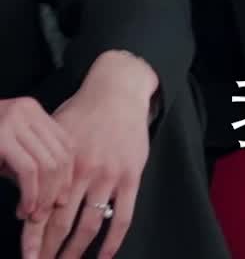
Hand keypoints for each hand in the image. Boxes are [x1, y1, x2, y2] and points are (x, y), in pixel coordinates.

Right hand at [0, 97, 71, 237]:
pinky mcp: (2, 138)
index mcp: (31, 110)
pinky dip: (32, 193)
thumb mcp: (8, 148)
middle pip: (60, 154)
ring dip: (44, 195)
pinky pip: (29, 170)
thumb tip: (56, 193)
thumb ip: (32, 159)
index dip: (68, 173)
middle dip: (57, 189)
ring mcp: (14, 121)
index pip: (66, 143)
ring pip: (48, 164)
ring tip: (33, 214)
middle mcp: (26, 110)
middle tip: (46, 212)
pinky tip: (25, 208)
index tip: (61, 198)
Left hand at [31, 52, 154, 258]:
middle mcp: (83, 174)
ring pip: (90, 224)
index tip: (27, 257)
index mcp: (61, 165)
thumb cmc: (82, 113)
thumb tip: (22, 205)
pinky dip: (113, 240)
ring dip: (77, 251)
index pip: (42, 210)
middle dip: (49, 250)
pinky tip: (105, 256)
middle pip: (62, 223)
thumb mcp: (52, 136)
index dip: (32, 237)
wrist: (118, 92)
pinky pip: (123, 216)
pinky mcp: (131, 177)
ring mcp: (109, 177)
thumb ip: (40, 168)